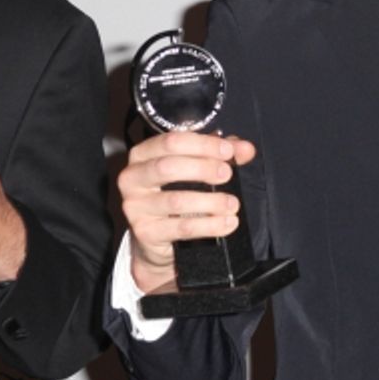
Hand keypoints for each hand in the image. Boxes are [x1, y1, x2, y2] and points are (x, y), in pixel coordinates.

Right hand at [118, 132, 254, 293]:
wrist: (157, 238)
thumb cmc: (175, 194)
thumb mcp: (195, 168)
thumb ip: (219, 154)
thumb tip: (246, 149)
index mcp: (142, 154)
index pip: (170, 141)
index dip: (202, 144)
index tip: (227, 151)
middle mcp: (132, 178)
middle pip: (167, 167)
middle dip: (202, 168)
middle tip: (226, 174)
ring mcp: (135, 206)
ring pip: (176, 200)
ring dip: (210, 201)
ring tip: (232, 204)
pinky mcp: (145, 232)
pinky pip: (181, 228)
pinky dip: (209, 225)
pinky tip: (226, 223)